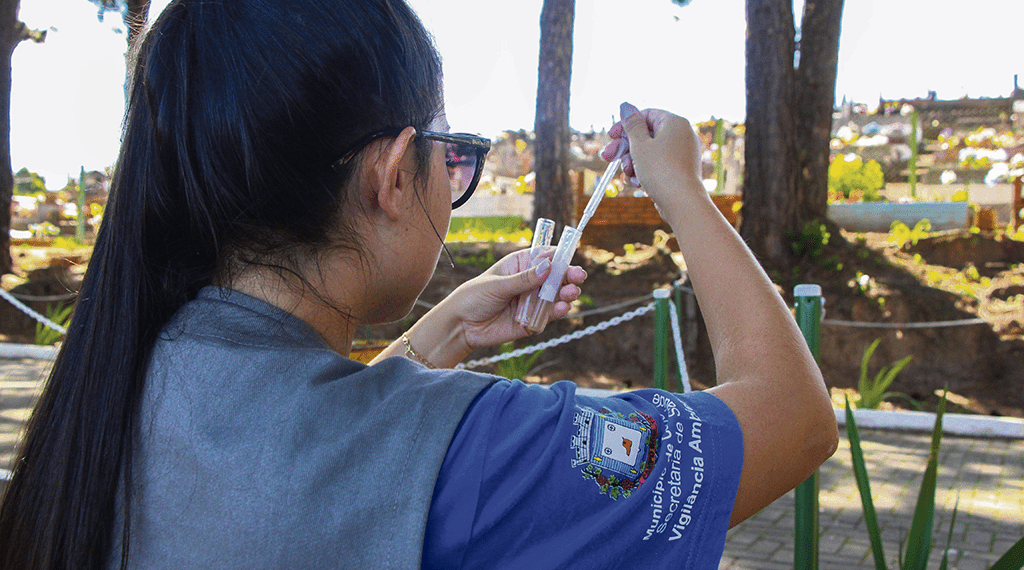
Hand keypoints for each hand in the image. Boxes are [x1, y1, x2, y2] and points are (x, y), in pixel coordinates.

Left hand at [452, 247, 586, 350]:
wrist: (461, 326)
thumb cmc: (474, 297)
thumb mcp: (497, 285)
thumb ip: (523, 279)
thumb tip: (548, 266)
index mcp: (520, 265)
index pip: (545, 256)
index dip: (559, 256)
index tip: (569, 257)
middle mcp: (530, 282)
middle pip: (556, 276)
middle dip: (569, 276)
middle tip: (578, 277)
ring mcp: (533, 301)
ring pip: (557, 295)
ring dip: (567, 293)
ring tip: (571, 293)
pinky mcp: (534, 320)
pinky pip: (550, 314)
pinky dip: (558, 311)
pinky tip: (562, 308)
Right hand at [601, 104, 704, 218]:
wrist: (682, 202)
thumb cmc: (661, 170)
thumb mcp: (639, 145)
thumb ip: (631, 125)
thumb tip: (625, 106)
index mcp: (674, 122)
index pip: (646, 115)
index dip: (625, 125)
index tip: (611, 136)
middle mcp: (682, 135)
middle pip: (646, 135)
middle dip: (625, 148)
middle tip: (608, 157)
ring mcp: (682, 153)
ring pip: (650, 152)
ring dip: (633, 163)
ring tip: (628, 174)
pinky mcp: (680, 170)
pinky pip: (658, 165)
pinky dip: (645, 171)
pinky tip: (638, 183)